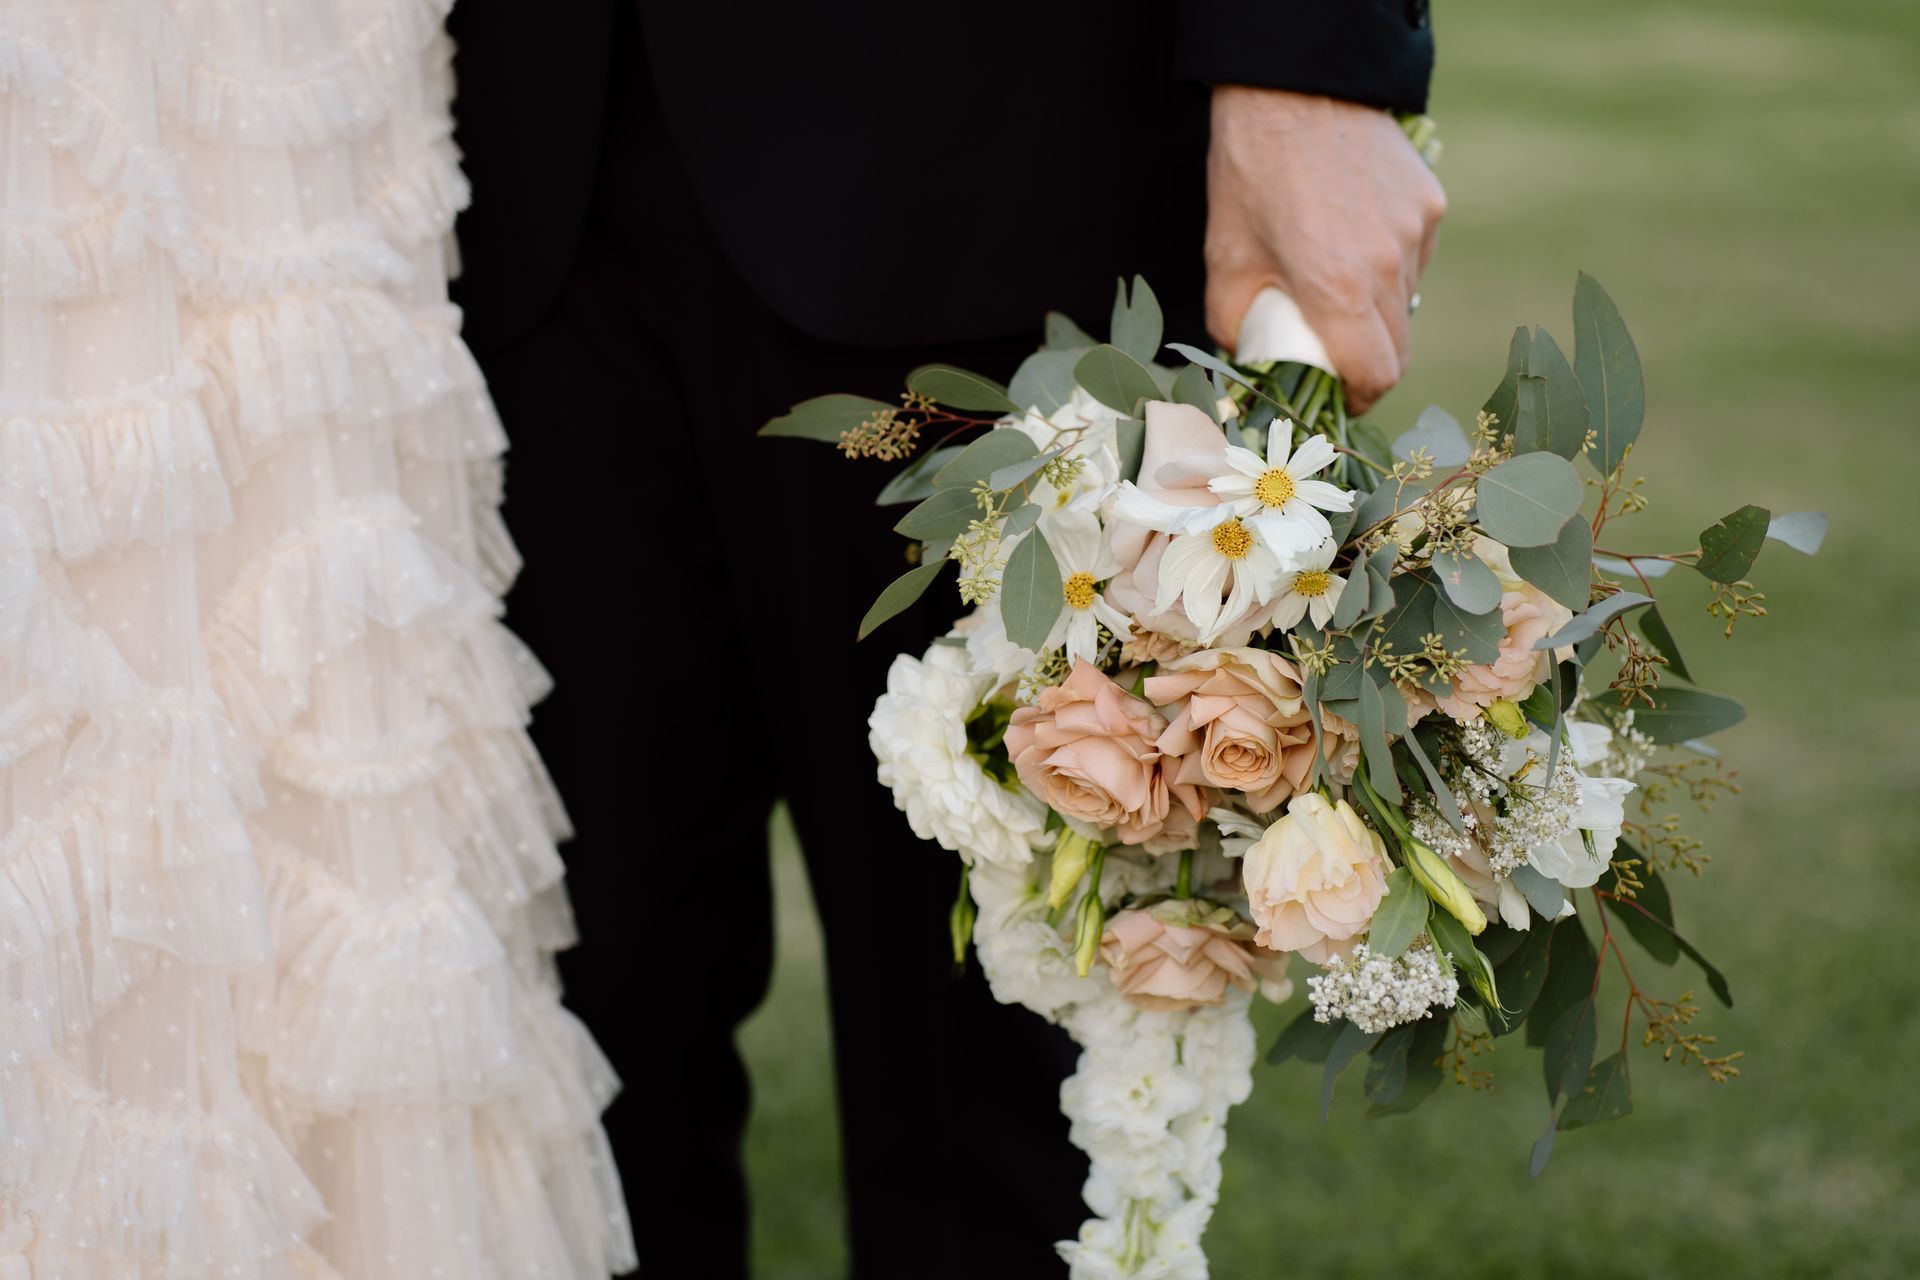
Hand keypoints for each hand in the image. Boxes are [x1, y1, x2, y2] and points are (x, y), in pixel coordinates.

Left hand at [1204, 86, 1446, 413]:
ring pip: (1408, 302)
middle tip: (1332, 356)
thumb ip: (1236, 324)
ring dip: (1377, 314)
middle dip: (1367, 364)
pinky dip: (1390, 268)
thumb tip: (1248, 364)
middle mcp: (1388, 263)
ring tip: (1335, 287)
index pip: (1376, 373)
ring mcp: (1416, 230)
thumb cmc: (1250, 170)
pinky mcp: (1430, 202)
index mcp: (1337, 287)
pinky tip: (1352, 242)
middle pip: (1398, 347)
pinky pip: (1417, 258)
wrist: (1293, 85)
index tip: (1339, 397)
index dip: (1359, 397)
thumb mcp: (1225, 258)